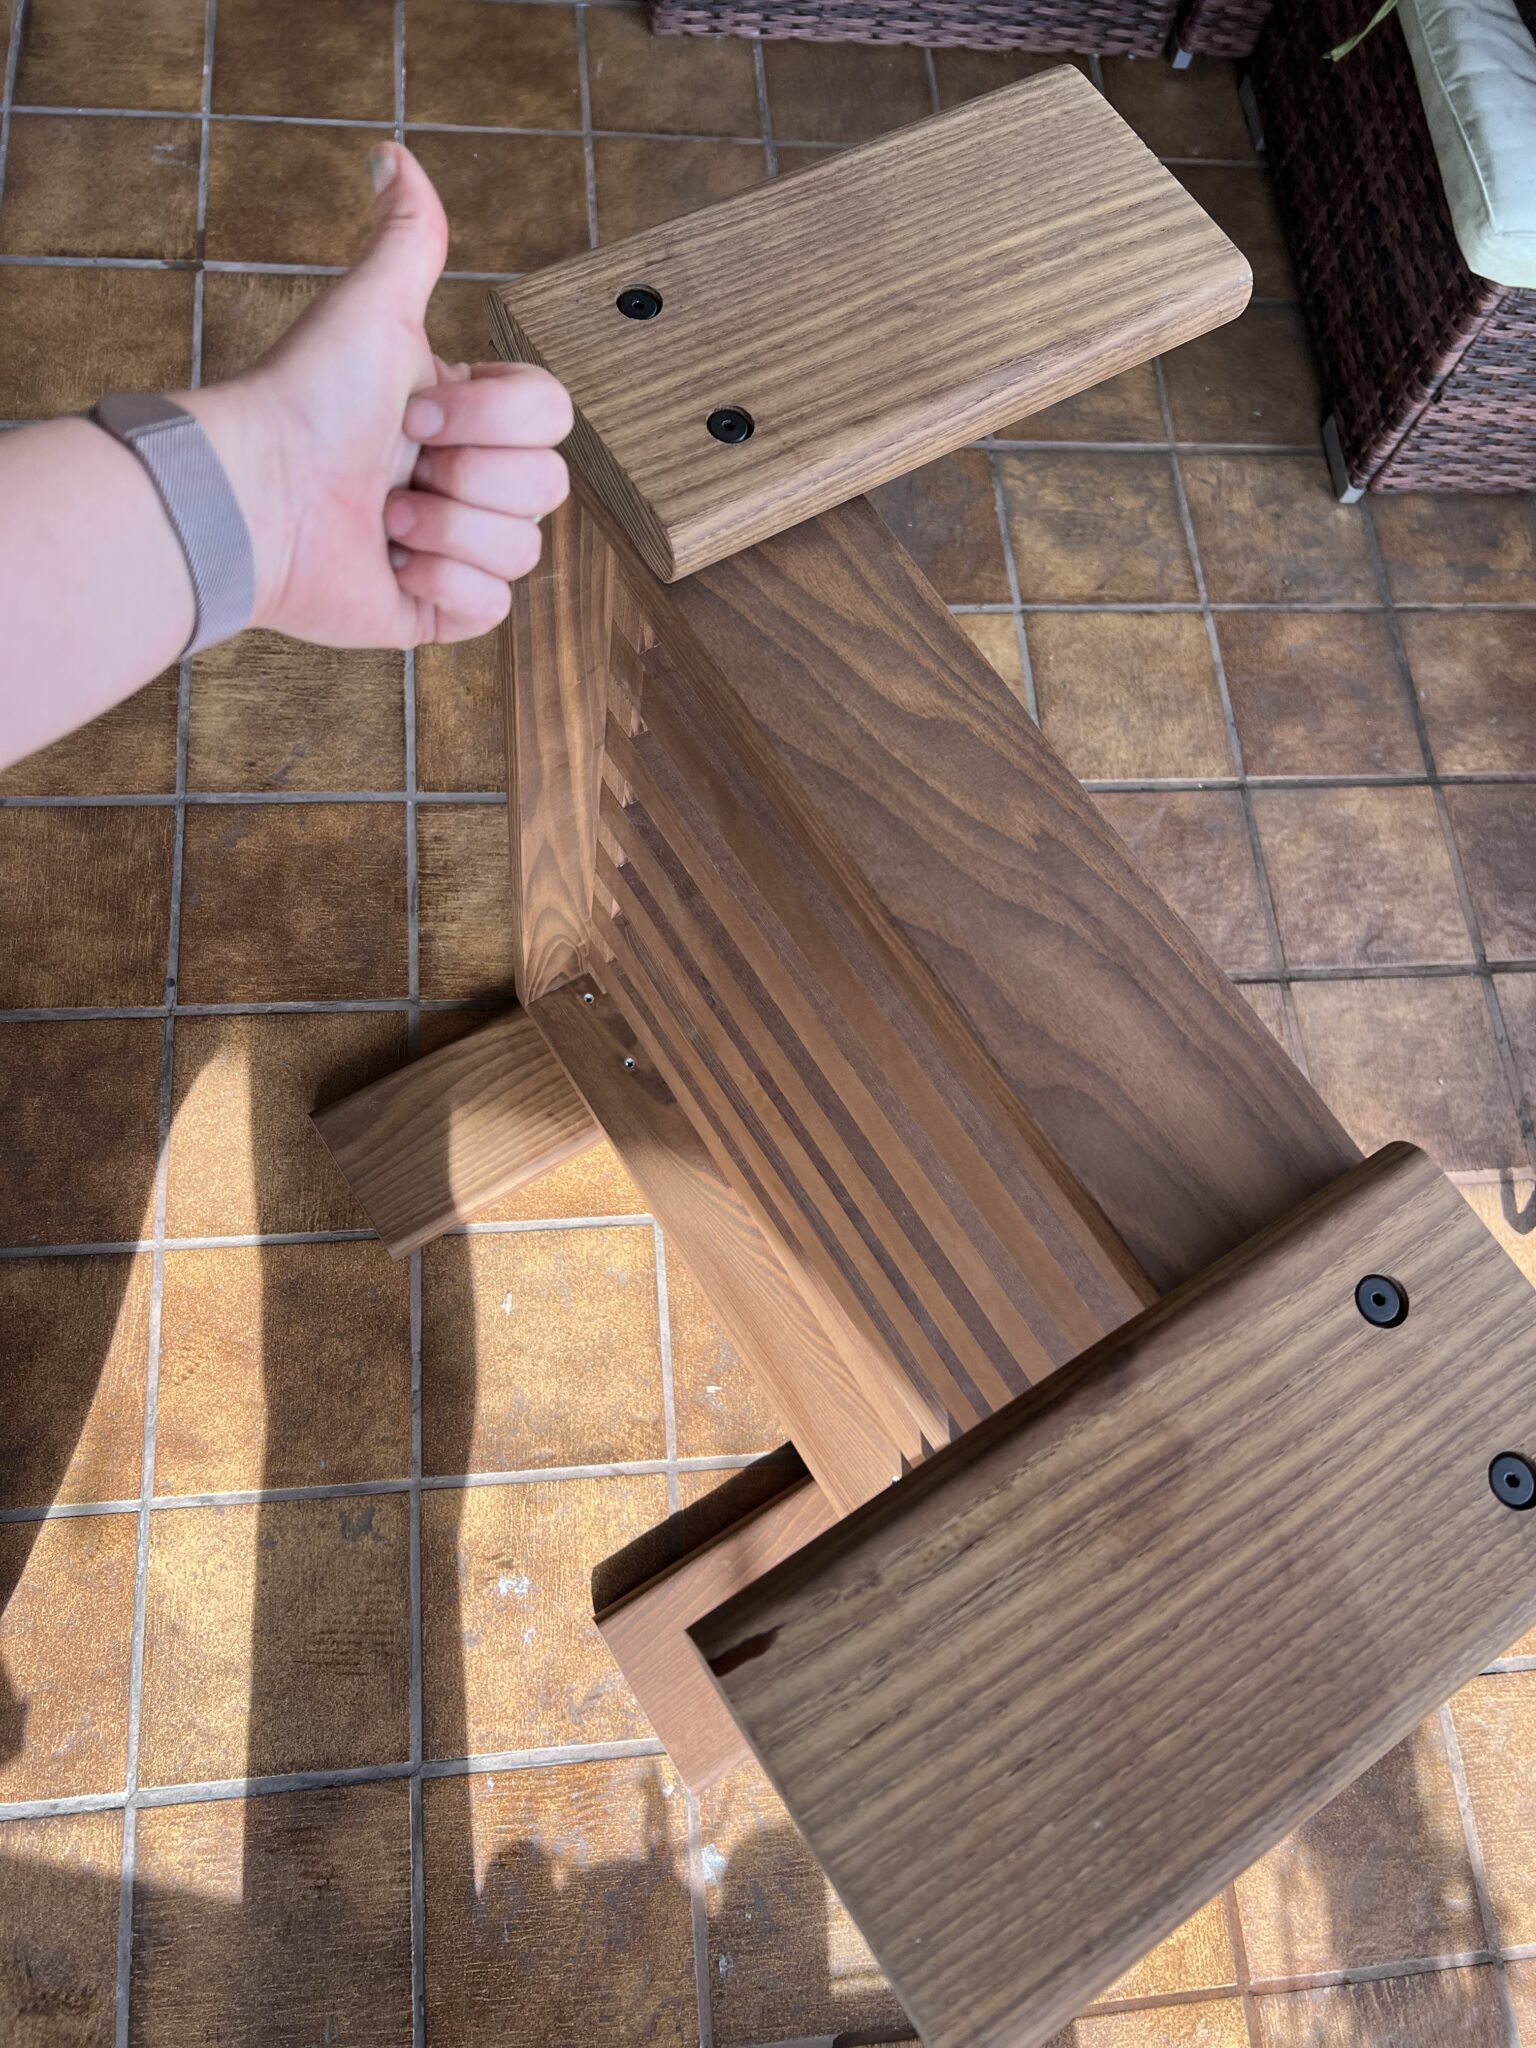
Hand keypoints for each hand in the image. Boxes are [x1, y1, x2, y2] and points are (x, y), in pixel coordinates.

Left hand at [183, 142, 572, 647]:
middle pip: (548, 488)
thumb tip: (392, 154)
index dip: (494, 418)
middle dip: (470, 476)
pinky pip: (492, 610)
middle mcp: (464, 483)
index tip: (417, 410)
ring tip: (382, 519)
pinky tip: (392, 566)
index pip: (552, 419)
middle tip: (396, 468)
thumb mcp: (370, 307)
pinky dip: (444, 586)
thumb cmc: (303, 401)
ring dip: (447, 532)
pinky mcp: (434, 612)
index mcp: (465, 420)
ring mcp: (453, 554)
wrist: (254, 495)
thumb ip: (407, 237)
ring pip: (522, 551)